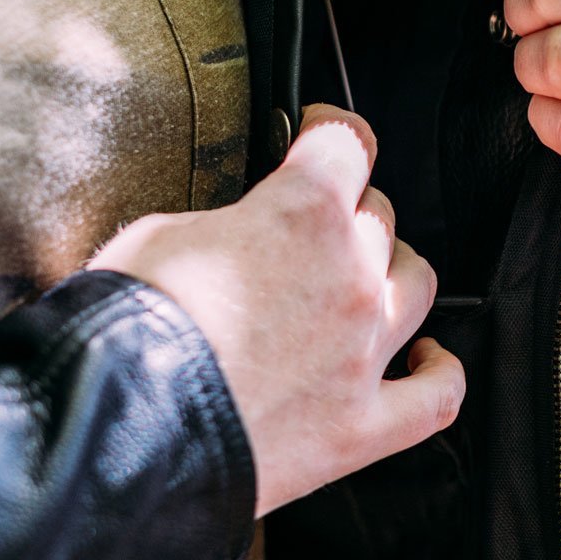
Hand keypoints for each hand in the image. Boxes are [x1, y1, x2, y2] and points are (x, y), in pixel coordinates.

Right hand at [90, 105, 463, 516]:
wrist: (121, 427)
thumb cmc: (129, 329)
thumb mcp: (162, 233)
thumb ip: (226, 223)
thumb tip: (240, 232)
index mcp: (304, 211)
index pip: (345, 143)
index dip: (329, 132)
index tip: (320, 136)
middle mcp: (351, 274)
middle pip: (378, 216)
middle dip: (345, 213)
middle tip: (308, 229)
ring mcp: (364, 352)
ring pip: (415, 284)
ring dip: (391, 272)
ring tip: (364, 280)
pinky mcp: (361, 426)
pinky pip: (436, 397)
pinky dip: (439, 373)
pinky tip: (428, 359)